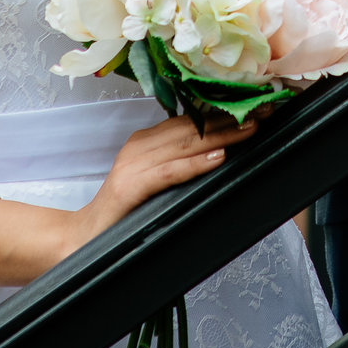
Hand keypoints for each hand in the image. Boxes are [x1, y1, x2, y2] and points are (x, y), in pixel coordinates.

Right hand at [58, 113, 258, 263]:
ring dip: (222, 136)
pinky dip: (194, 164)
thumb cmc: (124, 215)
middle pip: (194, 128)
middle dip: (232, 118)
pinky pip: (168, 172)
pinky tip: (218, 159)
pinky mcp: (130, 187)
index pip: (192, 121)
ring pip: (186, 144)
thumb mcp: (156, 184)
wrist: (80, 242)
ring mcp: (133, 165)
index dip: (225, 112)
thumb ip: (179, 166)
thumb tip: (221, 155)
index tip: (259, 105)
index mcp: (147, 142)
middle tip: (267, 111)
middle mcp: (140, 146)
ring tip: (252, 128)